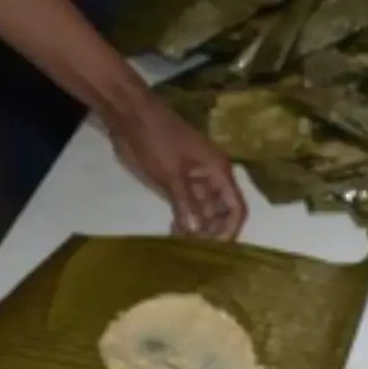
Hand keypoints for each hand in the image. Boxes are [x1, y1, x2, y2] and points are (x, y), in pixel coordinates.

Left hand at [106, 95, 248, 240]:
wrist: (131, 116)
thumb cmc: (157, 139)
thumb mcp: (171, 174)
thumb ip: (185, 204)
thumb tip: (197, 233)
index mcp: (219, 171)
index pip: (236, 207)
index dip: (230, 229)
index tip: (216, 249)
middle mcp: (211, 177)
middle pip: (222, 212)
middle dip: (213, 232)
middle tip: (197, 252)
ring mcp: (194, 180)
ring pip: (204, 211)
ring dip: (197, 228)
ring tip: (185, 246)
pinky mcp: (176, 182)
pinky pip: (186, 205)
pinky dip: (184, 219)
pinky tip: (175, 233)